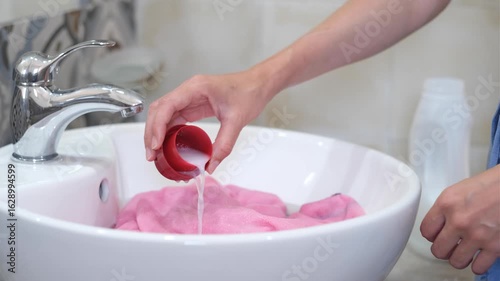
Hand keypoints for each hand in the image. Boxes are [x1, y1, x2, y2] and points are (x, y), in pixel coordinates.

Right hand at [144, 70, 272, 172]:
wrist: (259, 85)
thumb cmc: (249, 93)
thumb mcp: (237, 120)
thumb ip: (224, 144)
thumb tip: (210, 166)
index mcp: (195, 88)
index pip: (167, 106)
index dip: (157, 126)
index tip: (156, 145)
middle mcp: (188, 91)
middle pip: (159, 110)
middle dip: (151, 133)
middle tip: (151, 155)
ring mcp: (189, 98)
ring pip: (163, 115)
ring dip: (157, 133)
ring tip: (155, 154)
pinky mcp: (193, 106)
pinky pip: (175, 119)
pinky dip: (168, 132)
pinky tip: (167, 147)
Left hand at [420, 165, 499, 273]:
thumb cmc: (489, 186)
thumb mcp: (458, 191)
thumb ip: (445, 209)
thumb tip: (439, 227)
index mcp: (446, 204)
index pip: (426, 231)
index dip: (431, 236)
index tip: (437, 236)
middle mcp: (459, 221)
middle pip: (438, 250)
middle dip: (443, 250)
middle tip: (450, 246)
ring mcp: (477, 235)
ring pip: (456, 261)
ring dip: (459, 258)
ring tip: (464, 252)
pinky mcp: (495, 246)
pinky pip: (478, 268)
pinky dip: (478, 265)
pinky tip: (479, 256)